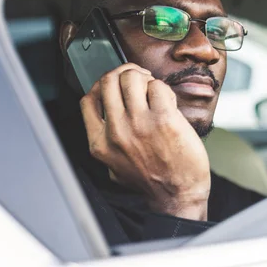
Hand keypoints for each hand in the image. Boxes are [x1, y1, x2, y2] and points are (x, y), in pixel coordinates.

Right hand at [79, 63, 210, 220]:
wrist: (178, 194)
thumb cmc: (152, 181)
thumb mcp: (114, 166)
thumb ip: (106, 141)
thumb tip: (107, 112)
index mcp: (99, 143)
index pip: (87, 99)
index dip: (101, 86)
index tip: (116, 86)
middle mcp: (115, 132)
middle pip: (108, 80)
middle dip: (124, 73)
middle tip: (140, 79)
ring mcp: (139, 124)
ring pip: (131, 77)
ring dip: (144, 77)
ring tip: (154, 88)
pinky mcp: (164, 119)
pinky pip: (158, 86)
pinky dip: (163, 89)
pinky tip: (168, 102)